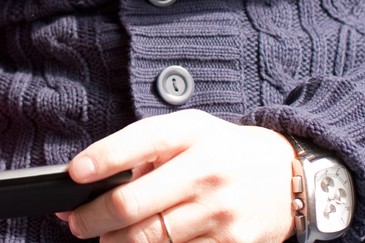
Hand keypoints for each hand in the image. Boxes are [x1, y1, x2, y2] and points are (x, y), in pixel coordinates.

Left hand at [62, 109, 295, 242]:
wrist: (289, 177)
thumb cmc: (225, 152)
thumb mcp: (190, 131)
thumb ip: (147, 147)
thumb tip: (93, 179)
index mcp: (191, 135)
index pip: (140, 142)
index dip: (102, 159)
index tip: (75, 174)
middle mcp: (205, 172)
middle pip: (132, 204)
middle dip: (92, 218)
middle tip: (76, 222)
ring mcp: (219, 212)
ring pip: (147, 239)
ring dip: (115, 241)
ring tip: (106, 235)